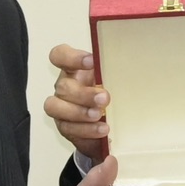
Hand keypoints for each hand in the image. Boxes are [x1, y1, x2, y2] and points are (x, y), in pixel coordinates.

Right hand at [43, 43, 107, 161]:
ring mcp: (61, 107)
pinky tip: (102, 129)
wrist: (111, 121)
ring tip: (99, 115)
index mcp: (74, 69)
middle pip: (63, 86)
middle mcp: (65, 86)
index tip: (91, 61)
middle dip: (84, 94)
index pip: (60, 55)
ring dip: (79, 112)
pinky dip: (86, 129)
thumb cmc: (110, 94)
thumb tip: (128, 63)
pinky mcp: (64, 127)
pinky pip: (68, 128)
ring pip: (56, 107)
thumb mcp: (113, 80)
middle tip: (104, 98)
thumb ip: (113, 72)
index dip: (71, 57)